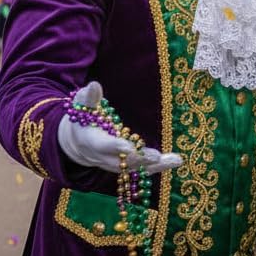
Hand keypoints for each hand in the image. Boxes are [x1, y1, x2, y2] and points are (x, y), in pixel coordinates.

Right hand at [57, 81, 182, 175]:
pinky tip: (176, 161)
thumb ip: (90, 97)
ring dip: (156, 165)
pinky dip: (160, 166)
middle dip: (139, 159)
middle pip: (122, 162)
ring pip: (135, 169)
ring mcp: (115, 164)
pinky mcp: (126, 167)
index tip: (128, 147)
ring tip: (175, 160)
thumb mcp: (82, 105)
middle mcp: (103, 157)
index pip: (103, 146)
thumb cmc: (84, 118)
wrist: (78, 142)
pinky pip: (143, 170)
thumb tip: (95, 85)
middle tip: (156, 156)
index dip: (115, 147)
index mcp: (91, 141)